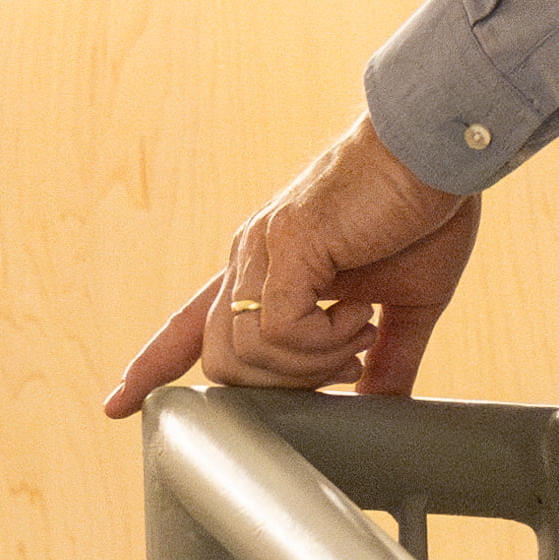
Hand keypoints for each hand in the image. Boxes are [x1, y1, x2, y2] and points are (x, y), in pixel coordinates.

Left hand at [107, 129, 482, 415]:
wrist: (441, 153)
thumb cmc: (424, 212)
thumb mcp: (405, 303)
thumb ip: (386, 357)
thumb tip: (379, 406)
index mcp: (264, 270)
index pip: (191, 325)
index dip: (153, 367)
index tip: (117, 405)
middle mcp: (249, 258)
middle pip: (222, 363)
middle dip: (286, 387)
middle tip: (348, 362)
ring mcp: (260, 248)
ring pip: (247, 354)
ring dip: (315, 363)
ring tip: (362, 329)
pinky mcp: (286, 243)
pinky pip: (278, 329)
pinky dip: (322, 342)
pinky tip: (358, 315)